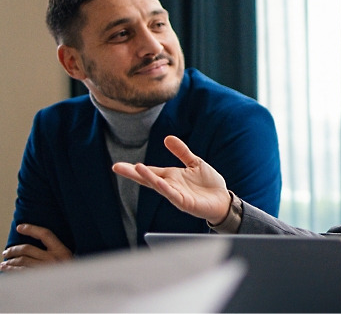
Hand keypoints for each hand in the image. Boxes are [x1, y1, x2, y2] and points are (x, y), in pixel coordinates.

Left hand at [0, 224, 71, 272]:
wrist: (74, 287)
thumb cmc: (69, 274)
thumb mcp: (67, 260)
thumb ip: (55, 253)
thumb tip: (34, 248)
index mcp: (62, 251)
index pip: (45, 234)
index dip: (31, 229)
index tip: (20, 227)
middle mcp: (52, 258)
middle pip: (28, 249)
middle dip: (14, 249)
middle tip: (6, 252)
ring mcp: (45, 268)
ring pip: (22, 260)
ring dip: (10, 260)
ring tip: (4, 262)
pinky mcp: (38, 278)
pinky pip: (20, 271)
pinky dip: (11, 269)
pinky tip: (6, 269)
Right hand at [113, 135, 230, 223]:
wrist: (223, 200)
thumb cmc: (208, 183)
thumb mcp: (194, 162)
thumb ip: (181, 152)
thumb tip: (167, 138)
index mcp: (171, 176)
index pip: (150, 170)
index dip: (135, 168)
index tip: (118, 165)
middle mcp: (170, 185)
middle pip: (148, 178)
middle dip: (133, 173)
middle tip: (117, 167)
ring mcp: (176, 195)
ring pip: (159, 186)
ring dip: (148, 177)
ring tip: (136, 168)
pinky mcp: (185, 203)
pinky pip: (173, 195)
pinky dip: (166, 189)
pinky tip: (159, 182)